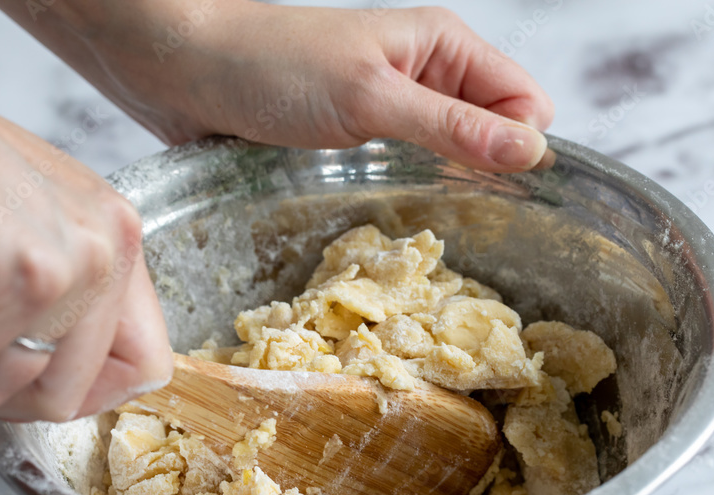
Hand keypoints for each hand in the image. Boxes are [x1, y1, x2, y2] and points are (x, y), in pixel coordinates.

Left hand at [0, 0, 553, 170]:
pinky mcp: (351, 143)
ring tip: (423, 228)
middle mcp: (423, 78)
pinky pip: (399, 175)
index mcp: (443, 48)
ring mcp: (386, 113)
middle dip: (486, 176)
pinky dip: (402, 198)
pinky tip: (389, 221)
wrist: (181, 69)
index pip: (526, 103)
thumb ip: (451, 126)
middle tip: (461, 224)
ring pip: (445, 160)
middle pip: (490, 136)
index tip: (499, 194)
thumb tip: (532, 153)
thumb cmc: (271, 67)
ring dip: (441, 193)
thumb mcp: (370, 97)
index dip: (521, 149)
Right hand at [0, 21, 172, 421]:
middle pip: (71, 393)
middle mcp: (110, 249)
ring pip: (14, 390)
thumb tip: (63, 381)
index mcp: (119, 237)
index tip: (32, 392)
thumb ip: (63, 297)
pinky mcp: (19, 278)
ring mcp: (72, 265)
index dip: (87, 395)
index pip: (146, 362)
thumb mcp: (29, 228)